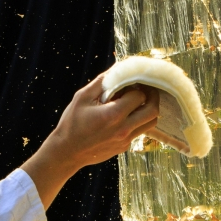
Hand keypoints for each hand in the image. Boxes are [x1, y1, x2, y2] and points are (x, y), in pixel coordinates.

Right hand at [22, 72, 158, 207]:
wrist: (67, 152)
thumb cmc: (71, 123)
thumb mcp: (82, 97)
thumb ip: (102, 82)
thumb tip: (117, 68)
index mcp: (113, 114)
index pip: (139, 96)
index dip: (136, 86)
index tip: (130, 83)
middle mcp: (123, 129)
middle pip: (153, 111)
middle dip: (152, 97)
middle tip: (145, 89)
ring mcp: (125, 140)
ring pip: (151, 123)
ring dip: (148, 110)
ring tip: (138, 102)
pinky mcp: (124, 147)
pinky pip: (139, 131)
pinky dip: (138, 121)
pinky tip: (124, 116)